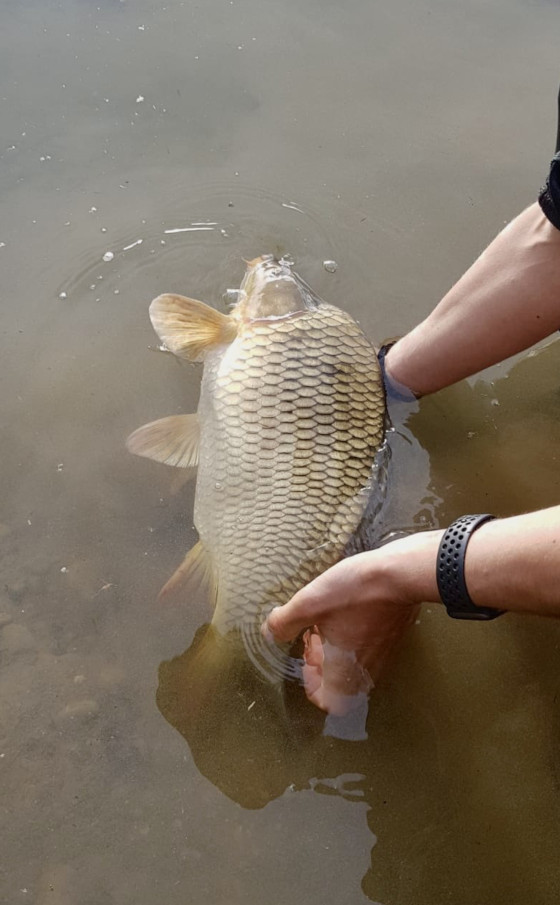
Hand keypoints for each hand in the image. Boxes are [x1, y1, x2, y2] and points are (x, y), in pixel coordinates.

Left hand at [263, 532, 441, 712]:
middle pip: (342, 684)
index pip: (330, 703)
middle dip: (323, 666)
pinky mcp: (394, 633)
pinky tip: (349, 609)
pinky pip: (370, 647)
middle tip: (313, 639)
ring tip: (329, 622)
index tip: (306, 663)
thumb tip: (269, 633)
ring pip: (356, 664)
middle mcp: (367, 667)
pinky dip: (355, 637)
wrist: (402, 573)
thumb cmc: (355, 592)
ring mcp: (385, 651)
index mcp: (345, 669)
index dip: (313, 688)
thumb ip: (284, 622)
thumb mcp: (309, 603)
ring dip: (338, 650)